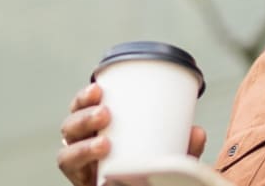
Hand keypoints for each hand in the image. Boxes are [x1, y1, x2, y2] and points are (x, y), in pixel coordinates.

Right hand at [56, 83, 206, 185]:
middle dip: (83, 116)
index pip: (82, 108)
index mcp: (98, 128)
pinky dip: (83, 165)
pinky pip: (73, 175)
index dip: (84, 97)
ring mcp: (80, 167)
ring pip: (66, 152)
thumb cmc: (151, 168)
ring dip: (82, 145)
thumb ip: (184, 146)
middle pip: (70, 126)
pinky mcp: (82, 183)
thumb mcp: (168, 152)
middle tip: (106, 113)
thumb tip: (197, 132)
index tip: (99, 88)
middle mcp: (83, 145)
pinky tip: (99, 164)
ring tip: (104, 143)